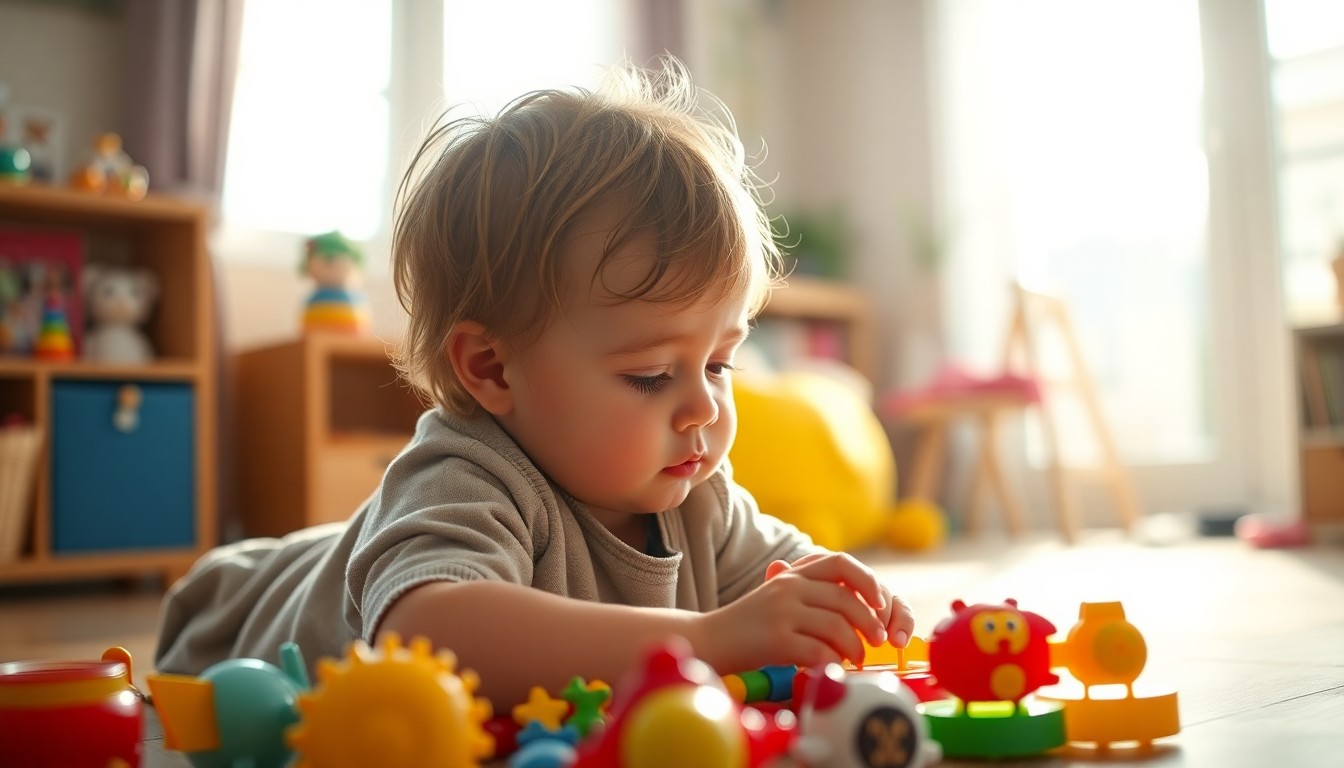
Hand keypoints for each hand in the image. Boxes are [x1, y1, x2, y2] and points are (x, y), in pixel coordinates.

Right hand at [697, 552, 912, 673]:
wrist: (710, 639)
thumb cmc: (750, 624)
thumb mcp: (778, 595)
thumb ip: (810, 591)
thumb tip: (858, 598)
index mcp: (792, 574)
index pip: (840, 562)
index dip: (867, 580)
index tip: (880, 603)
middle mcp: (788, 587)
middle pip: (845, 598)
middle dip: (869, 622)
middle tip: (876, 641)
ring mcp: (781, 612)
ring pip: (837, 626)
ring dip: (854, 646)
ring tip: (855, 658)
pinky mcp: (775, 640)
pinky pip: (819, 651)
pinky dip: (833, 662)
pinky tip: (832, 668)